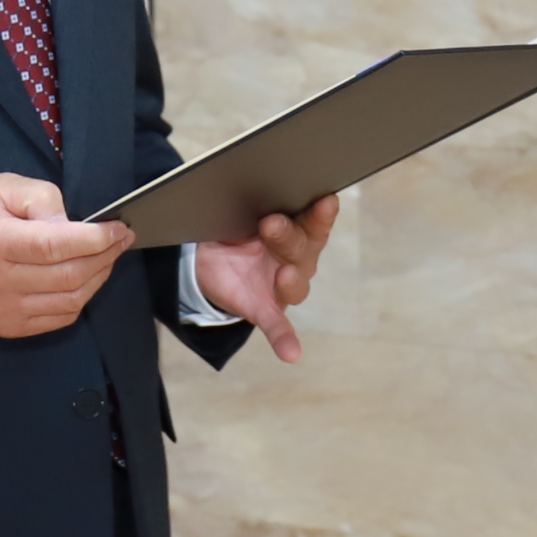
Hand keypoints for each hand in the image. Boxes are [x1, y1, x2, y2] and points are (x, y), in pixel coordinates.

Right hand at [0, 174, 133, 338]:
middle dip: (104, 255)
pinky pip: (61, 317)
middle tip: (121, 238)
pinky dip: (82, 297)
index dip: (94, 238)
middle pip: (68, 274)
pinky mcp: (10, 327)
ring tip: (108, 255)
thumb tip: (73, 223)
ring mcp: (3, 310)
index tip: (118, 228)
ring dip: (99, 276)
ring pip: (71, 299)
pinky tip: (87, 277)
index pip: (54, 245)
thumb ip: (38, 197)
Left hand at [192, 194, 337, 363]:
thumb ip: (248, 203)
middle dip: (288, 235)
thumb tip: (240, 183)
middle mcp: (299, 257)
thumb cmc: (236, 224)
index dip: (321, 212)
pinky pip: (278, 326)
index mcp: (297, 226)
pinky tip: (291, 354)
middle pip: (302, 247)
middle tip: (271, 223)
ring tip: (284, 276)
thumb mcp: (239, 209)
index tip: (324, 200)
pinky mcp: (265, 309)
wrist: (212, 257)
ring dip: (290, 281)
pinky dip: (285, 340)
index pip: (314, 219)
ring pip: (294, 284)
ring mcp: (282, 285)